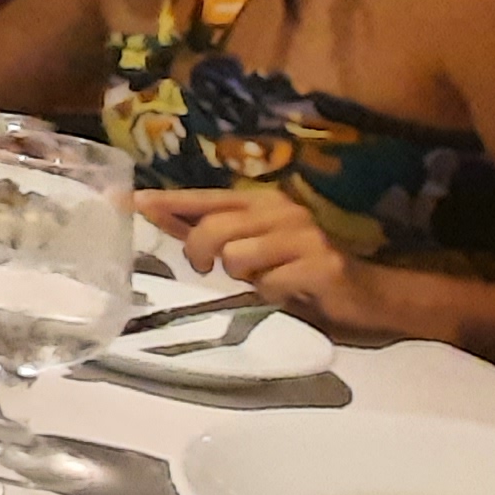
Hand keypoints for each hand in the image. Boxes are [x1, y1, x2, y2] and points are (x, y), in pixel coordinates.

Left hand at [139, 182, 413, 330]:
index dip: (168, 202)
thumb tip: (154, 212)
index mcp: (263, 202)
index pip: (206, 198)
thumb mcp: (250, 247)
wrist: (364, 293)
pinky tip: (290, 293)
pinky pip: (269, 284)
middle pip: (213, 228)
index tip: (130, 201)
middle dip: (201, 253)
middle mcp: (283, 210)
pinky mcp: (320, 265)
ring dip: (244, 277)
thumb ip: (205, 230)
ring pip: (237, 257)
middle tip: (210, 268)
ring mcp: (304, 236)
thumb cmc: (299, 269)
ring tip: (264, 279)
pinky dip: (272, 295)